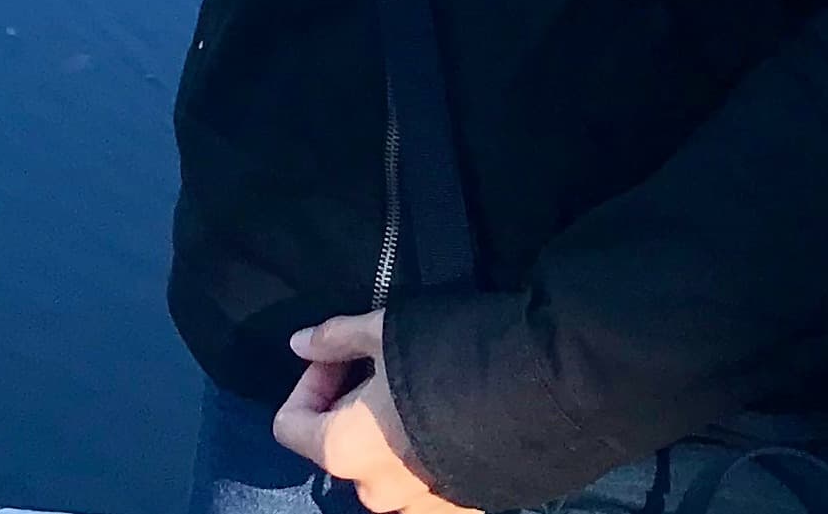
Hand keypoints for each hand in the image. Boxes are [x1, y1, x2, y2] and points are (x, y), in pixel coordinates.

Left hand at [273, 310, 478, 513]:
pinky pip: (423, 482)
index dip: (311, 382)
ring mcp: (417, 507)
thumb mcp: (382, 330)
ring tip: (420, 391)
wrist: (537, 394)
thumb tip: (299, 343)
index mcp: (342, 451)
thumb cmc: (444, 357)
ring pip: (382, 467)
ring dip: (388, 432)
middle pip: (339, 447)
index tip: (343, 355)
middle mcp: (372, 492)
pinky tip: (450, 418)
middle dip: (351, 404)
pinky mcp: (456, 508)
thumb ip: (335, 340)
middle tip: (383, 365)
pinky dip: (424, 454)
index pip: (290, 425)